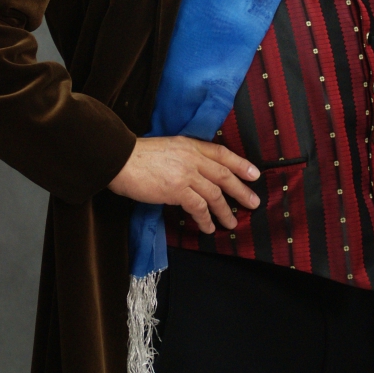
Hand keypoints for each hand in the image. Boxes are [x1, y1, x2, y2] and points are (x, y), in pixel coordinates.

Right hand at [108, 136, 260, 233]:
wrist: (119, 159)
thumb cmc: (138, 156)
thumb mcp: (168, 148)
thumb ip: (184, 157)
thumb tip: (195, 174)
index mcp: (190, 144)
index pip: (222, 153)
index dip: (240, 164)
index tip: (254, 174)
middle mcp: (192, 157)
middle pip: (224, 175)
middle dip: (241, 190)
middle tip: (253, 203)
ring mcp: (186, 173)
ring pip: (214, 194)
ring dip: (225, 210)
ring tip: (231, 223)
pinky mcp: (177, 189)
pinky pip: (198, 207)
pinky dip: (205, 219)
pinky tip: (208, 227)